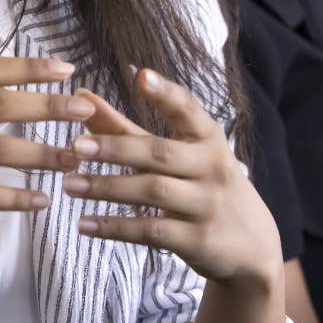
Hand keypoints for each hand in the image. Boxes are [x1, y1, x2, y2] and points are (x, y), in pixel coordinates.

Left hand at [61, 68, 281, 290]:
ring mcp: (207, 204)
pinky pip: (151, 231)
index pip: (188, 110)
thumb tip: (82, 97)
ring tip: (69, 185)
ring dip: (107, 188)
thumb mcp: (178, 154)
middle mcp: (212, 167)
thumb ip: (127, 128)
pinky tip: (84, 224)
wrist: (253, 246)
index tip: (141, 75)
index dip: (166, 93)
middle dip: (115, 148)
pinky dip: (116, 227)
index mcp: (208, 138)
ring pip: (152, 191)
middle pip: (159, 153)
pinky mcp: (197, 239)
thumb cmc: (204, 186)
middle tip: (75, 145)